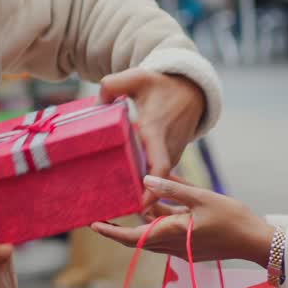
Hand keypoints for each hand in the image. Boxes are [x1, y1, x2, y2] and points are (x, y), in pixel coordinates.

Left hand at [91, 175, 274, 265]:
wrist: (256, 242)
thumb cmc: (232, 219)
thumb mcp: (201, 197)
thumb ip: (172, 188)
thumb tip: (146, 178)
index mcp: (172, 234)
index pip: (132, 238)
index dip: (111, 232)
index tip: (93, 224)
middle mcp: (173, 245)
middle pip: (138, 238)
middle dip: (119, 228)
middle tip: (102, 214)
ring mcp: (181, 248)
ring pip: (152, 234)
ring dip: (141, 221)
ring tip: (128, 202)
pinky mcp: (190, 245)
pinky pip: (166, 233)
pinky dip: (159, 220)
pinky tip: (157, 202)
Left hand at [99, 69, 204, 205]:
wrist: (191, 91)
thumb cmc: (162, 85)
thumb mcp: (136, 77)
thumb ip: (111, 86)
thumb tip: (96, 105)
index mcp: (156, 132)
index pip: (159, 165)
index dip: (152, 188)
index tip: (139, 204)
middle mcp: (167, 148)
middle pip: (153, 180)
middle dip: (136, 196)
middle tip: (109, 210)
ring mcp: (171, 155)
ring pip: (155, 179)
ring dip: (139, 190)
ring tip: (112, 202)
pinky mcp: (170, 157)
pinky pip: (156, 173)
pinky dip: (143, 180)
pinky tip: (122, 186)